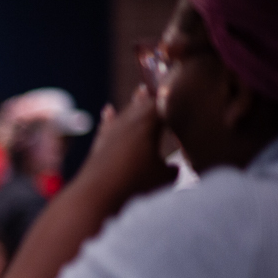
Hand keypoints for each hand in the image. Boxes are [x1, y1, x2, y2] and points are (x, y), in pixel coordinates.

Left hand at [82, 87, 177, 205]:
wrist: (97, 193)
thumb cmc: (134, 183)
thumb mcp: (162, 178)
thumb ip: (172, 170)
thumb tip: (175, 168)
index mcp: (149, 124)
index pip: (163, 104)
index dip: (172, 95)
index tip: (180, 85)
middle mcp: (129, 123)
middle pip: (144, 104)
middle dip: (154, 95)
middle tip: (162, 83)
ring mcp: (112, 132)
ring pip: (126, 112)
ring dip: (134, 102)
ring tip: (140, 90)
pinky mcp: (99, 144)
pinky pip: (107, 125)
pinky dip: (109, 117)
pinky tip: (108, 110)